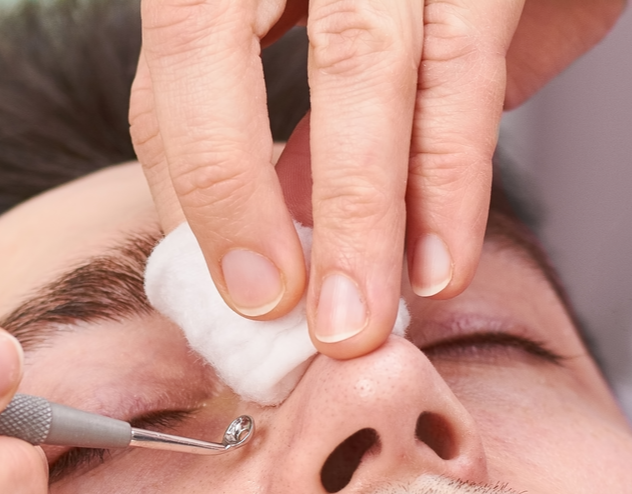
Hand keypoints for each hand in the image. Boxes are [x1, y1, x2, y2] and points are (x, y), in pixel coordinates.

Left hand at [131, 0, 623, 359]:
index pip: (172, 63)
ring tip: (355, 321)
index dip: (192, 186)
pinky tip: (435, 265)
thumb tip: (283, 221)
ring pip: (355, 70)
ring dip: (356, 220)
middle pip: (208, 45)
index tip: (227, 287)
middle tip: (269, 318)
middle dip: (233, 201)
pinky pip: (462, 73)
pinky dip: (448, 182)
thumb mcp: (331, 17)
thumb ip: (300, 107)